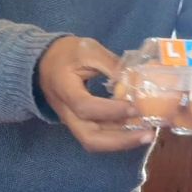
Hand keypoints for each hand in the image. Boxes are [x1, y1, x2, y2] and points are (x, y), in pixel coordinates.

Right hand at [39, 36, 152, 151]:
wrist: (43, 64)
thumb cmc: (65, 54)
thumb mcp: (88, 49)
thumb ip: (111, 63)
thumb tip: (136, 79)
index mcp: (64, 90)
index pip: (85, 107)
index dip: (111, 111)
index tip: (135, 107)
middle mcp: (66, 113)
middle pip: (89, 138)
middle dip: (120, 141)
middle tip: (148, 135)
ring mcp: (72, 122)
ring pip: (94, 142)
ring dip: (122, 142)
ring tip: (146, 135)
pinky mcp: (80, 124)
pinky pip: (98, 136)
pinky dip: (118, 137)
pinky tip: (136, 130)